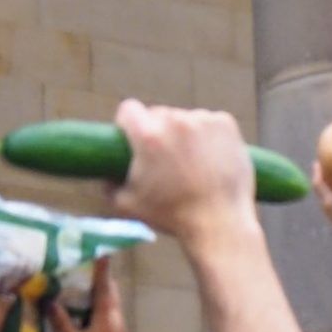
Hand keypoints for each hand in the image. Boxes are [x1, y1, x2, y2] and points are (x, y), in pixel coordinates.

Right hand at [111, 101, 258, 250]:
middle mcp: (175, 120)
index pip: (128, 109)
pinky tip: (208, 159)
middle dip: (156, 132)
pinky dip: (207, 136)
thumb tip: (106, 175)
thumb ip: (109, 186)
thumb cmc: (170, 215)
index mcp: (148, 136)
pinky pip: (208, 122)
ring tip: (190, 164)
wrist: (219, 222)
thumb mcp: (127, 206)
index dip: (127, 125)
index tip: (131, 140)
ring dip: (182, 134)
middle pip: (158, 115)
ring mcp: (203, 119)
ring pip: (184, 119)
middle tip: (163, 160)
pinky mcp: (226, 123)